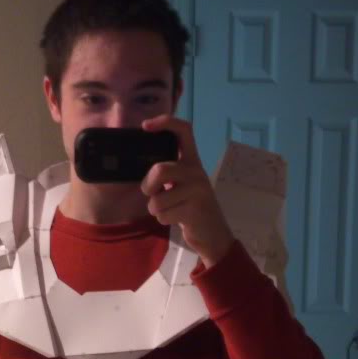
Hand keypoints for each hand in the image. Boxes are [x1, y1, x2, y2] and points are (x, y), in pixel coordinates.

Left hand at [140, 114, 234, 266]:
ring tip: (171, 209)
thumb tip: (143, 168)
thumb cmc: (192, 208)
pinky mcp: (194, 210)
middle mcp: (196, 171)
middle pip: (159, 170)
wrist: (214, 235)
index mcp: (192, 161)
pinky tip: (178, 219)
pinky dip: (164, 220)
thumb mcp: (182, 185)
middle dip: (148, 186)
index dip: (164, 123)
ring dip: (156, 209)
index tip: (146, 126)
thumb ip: (168, 172)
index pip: (183, 131)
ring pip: (157, 199)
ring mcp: (197, 190)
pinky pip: (163, 214)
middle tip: (152, 193)